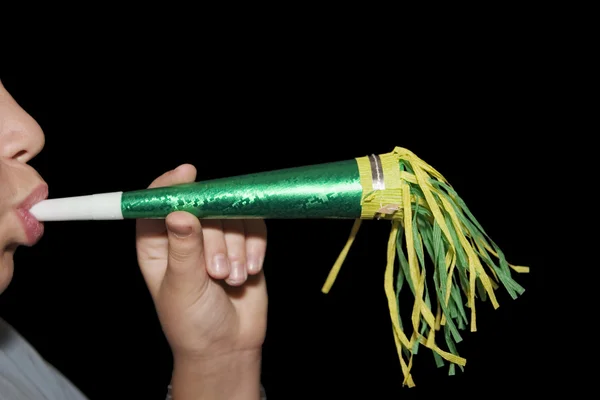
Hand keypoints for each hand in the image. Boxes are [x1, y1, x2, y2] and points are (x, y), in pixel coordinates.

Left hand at [135, 164, 267, 397]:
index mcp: (157, 243)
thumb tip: (179, 212)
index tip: (188, 173)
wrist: (228, 345)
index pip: (158, 203)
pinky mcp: (245, 243)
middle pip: (204, 207)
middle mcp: (187, 235)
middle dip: (215, 239)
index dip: (171, 185)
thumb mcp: (183, 287)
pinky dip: (256, 247)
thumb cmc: (192, 322)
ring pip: (232, 216)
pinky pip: (255, 227)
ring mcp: (217, 237)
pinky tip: (251, 270)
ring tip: (232, 279)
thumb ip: (184, 249)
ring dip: (237, 248)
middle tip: (217, 271)